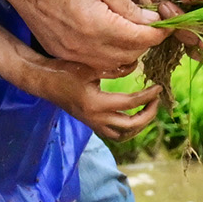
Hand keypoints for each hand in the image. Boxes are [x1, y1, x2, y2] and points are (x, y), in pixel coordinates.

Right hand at [0, 0, 160, 76]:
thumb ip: (128, 6)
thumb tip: (151, 22)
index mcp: (97, 26)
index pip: (142, 40)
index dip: (160, 32)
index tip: (166, 22)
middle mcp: (83, 47)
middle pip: (130, 56)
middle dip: (144, 42)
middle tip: (149, 24)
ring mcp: (69, 54)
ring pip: (113, 65)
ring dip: (127, 51)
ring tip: (129, 31)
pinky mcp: (60, 54)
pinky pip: (93, 63)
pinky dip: (107, 54)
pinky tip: (108, 36)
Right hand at [3, 53, 163, 142]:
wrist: (44, 81)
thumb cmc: (64, 70)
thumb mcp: (91, 66)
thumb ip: (115, 69)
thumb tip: (138, 66)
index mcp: (96, 103)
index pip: (131, 103)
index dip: (149, 95)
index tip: (159, 86)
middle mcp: (95, 118)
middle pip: (131, 125)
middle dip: (148, 114)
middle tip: (155, 101)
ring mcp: (92, 123)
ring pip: (122, 135)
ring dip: (138, 126)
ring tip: (146, 111)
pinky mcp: (90, 123)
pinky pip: (113, 134)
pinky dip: (126, 129)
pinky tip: (131, 116)